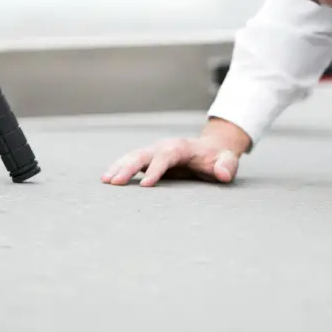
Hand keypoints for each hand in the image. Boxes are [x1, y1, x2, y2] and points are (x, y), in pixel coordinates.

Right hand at [101, 117, 250, 186]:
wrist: (211, 149)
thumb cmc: (218, 158)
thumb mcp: (227, 161)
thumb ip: (226, 166)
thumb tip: (223, 174)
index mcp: (181, 147)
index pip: (165, 156)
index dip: (156, 169)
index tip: (146, 185)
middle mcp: (164, 146)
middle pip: (143, 154)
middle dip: (128, 168)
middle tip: (114, 182)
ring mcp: (154, 151)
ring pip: (133, 156)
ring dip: (118, 167)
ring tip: (104, 181)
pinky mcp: (149, 158)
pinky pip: (131, 161)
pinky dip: (118, 168)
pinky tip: (107, 179)